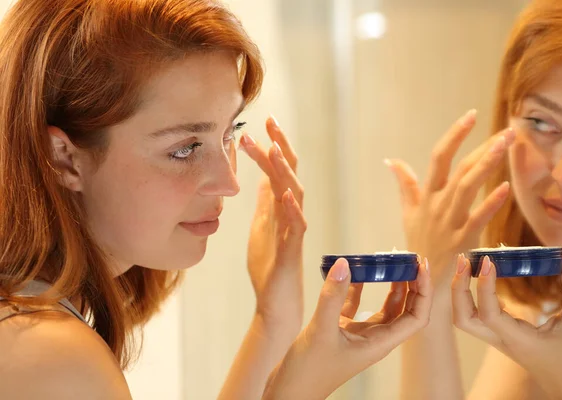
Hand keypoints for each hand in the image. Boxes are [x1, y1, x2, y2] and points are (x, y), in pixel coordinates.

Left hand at [240, 117, 305, 336]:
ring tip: (273, 149)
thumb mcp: (262, 227)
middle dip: (281, 147)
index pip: (278, 170)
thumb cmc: (270, 266)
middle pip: (290, 174)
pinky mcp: (293, 251)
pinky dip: (292, 209)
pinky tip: (284, 193)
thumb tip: (264, 178)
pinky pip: (296, 226)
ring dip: (285, 171)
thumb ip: (266, 203)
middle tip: (271, 122)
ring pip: (295, 194)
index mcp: (280, 207)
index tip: (260, 123)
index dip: (272, 146)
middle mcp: (290, 214)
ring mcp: (294, 231)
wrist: (275, 302)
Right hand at [263, 258, 432, 399]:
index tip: (421, 265)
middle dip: (412, 284)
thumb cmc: (308, 372)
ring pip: (384, 307)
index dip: (424, 291)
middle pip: (405, 309)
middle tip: (409, 257)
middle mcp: (375, 339)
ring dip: (390, 285)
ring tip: (389, 260)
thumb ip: (333, 297)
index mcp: (380, 343)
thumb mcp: (322, 331)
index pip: (416, 316)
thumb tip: (344, 264)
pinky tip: (354, 271)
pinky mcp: (342, 331)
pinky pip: (357, 305)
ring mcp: (359, 335)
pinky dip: (359, 288)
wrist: (288, 391)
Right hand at [385, 110, 514, 289]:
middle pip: (459, 170)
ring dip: (487, 165)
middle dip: (483, 147)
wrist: (422, 281)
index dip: (454, 135)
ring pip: (467, 188)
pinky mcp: (462, 240)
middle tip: (507, 130)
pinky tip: (505, 187)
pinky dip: (490, 203)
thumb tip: (391, 160)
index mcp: (426, 196)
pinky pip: (477, 219)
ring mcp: (449, 222)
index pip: (438, 158)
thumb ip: (405, 184)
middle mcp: (437, 205)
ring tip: (506, 145)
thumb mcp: (408, 213)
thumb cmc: (418, 244)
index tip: (471, 116)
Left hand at [452, 251, 561, 399]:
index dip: (484, 286)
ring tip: (466, 264)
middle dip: (458, 287)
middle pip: (461, 318)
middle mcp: (499, 341)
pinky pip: (475, 315)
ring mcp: (496, 339)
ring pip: (464, 318)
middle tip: (464, 259)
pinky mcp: (499, 336)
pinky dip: (470, 295)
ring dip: (460, 291)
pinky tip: (481, 276)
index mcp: (516, 340)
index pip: (487, 313)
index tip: (488, 260)